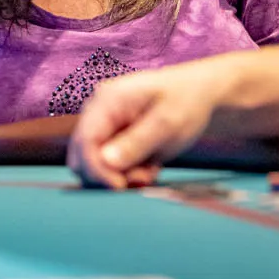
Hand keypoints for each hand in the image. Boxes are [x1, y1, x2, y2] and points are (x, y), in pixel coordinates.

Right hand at [68, 59, 232, 188]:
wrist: (198, 92)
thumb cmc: (185, 100)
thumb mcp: (167, 123)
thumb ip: (136, 142)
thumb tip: (105, 162)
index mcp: (107, 101)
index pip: (85, 140)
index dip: (96, 169)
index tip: (120, 186)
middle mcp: (98, 113)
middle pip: (81, 156)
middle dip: (107, 175)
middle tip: (141, 178)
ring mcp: (104, 126)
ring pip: (94, 165)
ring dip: (120, 176)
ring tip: (150, 170)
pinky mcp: (113, 139)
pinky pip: (109, 167)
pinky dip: (128, 173)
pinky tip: (150, 165)